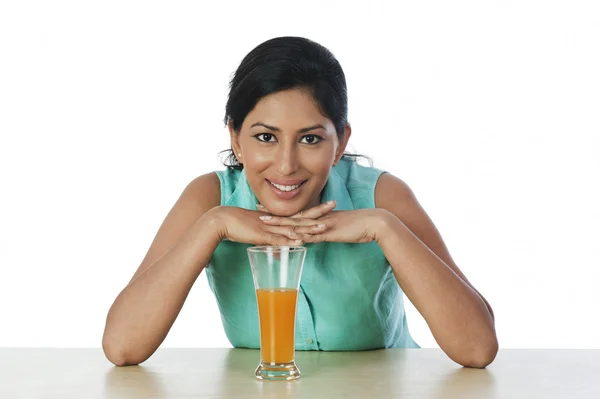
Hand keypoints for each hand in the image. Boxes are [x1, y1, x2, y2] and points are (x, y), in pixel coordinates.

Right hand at [210, 202, 334, 245]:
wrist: (222, 220)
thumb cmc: (238, 227)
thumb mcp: (258, 235)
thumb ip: (270, 241)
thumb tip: (277, 252)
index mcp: (277, 219)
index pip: (300, 213)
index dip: (314, 210)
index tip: (328, 206)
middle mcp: (276, 221)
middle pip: (301, 216)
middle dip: (318, 212)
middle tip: (334, 204)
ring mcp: (270, 227)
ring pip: (292, 227)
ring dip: (308, 227)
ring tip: (323, 227)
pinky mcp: (262, 235)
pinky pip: (278, 238)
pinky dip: (289, 240)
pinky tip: (299, 241)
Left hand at [259, 204, 391, 243]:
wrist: (375, 222)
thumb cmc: (360, 226)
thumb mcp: (339, 229)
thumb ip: (327, 231)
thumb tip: (316, 236)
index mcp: (320, 216)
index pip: (297, 214)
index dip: (281, 212)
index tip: (266, 208)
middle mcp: (318, 218)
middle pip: (292, 216)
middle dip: (274, 214)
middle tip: (256, 209)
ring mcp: (323, 224)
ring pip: (298, 224)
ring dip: (281, 223)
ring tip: (264, 221)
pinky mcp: (330, 231)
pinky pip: (312, 234)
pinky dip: (300, 236)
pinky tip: (288, 237)